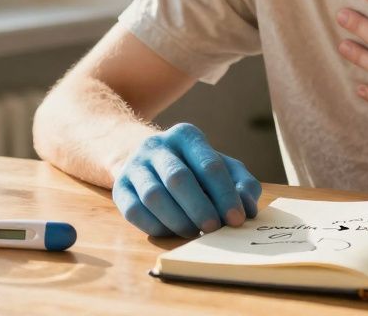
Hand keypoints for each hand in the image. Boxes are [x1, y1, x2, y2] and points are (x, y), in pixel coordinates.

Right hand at [112, 123, 260, 237]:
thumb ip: (242, 184)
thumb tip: (247, 208)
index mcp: (186, 136)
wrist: (148, 162)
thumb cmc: (194, 169)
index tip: (237, 219)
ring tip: (194, 232)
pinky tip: (172, 232)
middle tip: (215, 229)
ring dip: (178, 220)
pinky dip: (156, 226)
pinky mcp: (119, 187)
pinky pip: (135, 211)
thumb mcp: (222, 168)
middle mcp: (157, 145)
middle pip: (178, 178)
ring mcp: (135, 165)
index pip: (209, 164)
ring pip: (154, 196)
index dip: (225, 194)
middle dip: (199, 208)